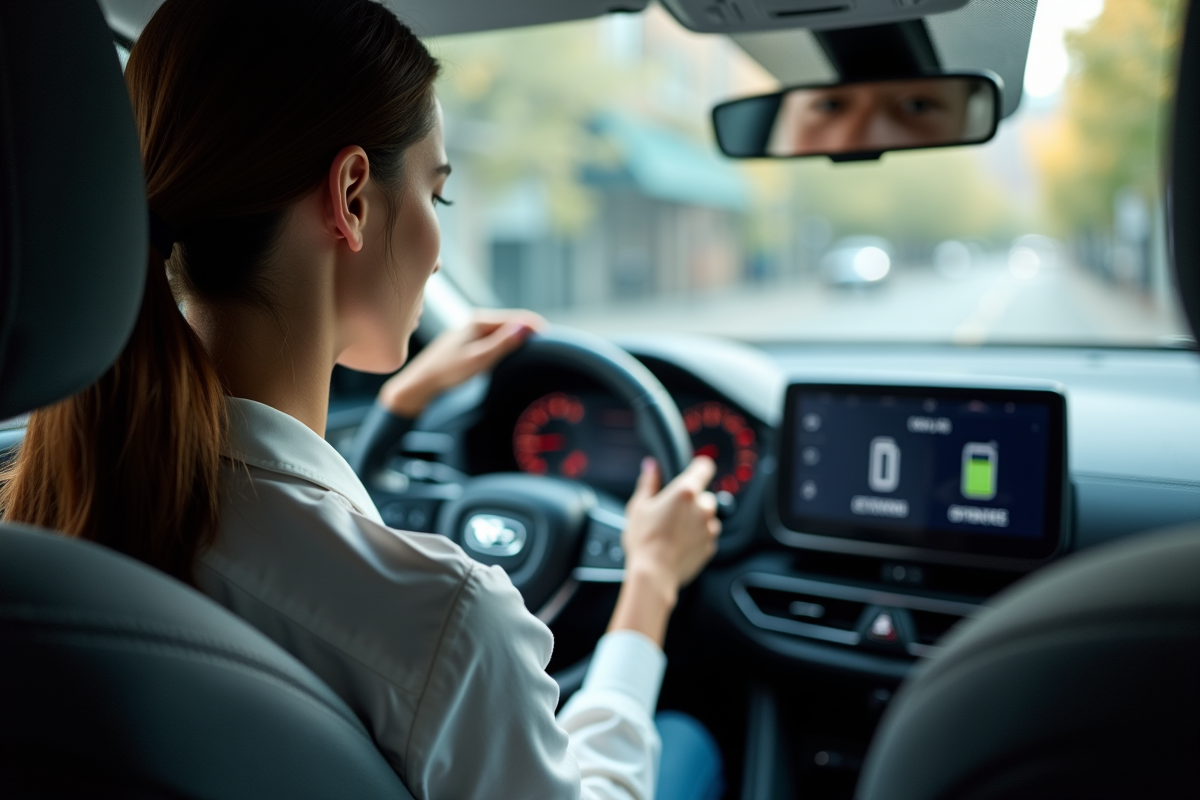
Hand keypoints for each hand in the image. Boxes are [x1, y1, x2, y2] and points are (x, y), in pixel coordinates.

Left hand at [378, 309, 545, 417]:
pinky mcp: (469, 342)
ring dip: (520, 340)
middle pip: (513, 323)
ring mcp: (472, 331)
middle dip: (531, 333)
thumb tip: (526, 326)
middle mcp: (476, 322)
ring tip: (535, 354)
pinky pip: (495, 340)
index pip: (518, 318)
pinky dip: (508, 346)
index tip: (555, 342)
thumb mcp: (479, 359)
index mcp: (479, 321)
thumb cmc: (447, 372)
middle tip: (549, 350)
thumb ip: (503, 343)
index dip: (538, 328)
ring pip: (504, 332)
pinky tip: (512, 358)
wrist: (421, 383)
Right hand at [608, 456, 721, 644]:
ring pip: (707, 516)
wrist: (653, 574)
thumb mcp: (638, 507)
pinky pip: (706, 535)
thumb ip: (648, 483)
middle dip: (692, 501)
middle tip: (672, 512)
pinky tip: (678, 543)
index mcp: (685, 492)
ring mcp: (709, 528)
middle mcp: (702, 508)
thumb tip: (651, 467)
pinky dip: (697, 536)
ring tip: (674, 531)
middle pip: (705, 495)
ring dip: (696, 520)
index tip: (693, 470)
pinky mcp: (710, 546)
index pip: (705, 467)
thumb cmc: (644, 540)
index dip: (699, 466)